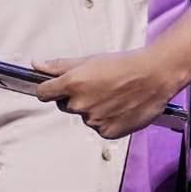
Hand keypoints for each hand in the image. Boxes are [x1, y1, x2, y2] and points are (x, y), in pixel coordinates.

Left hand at [34, 49, 181, 139]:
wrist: (155, 76)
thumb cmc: (124, 65)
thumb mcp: (90, 60)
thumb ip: (60, 66)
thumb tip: (36, 65)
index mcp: (73, 83)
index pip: (44, 93)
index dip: (48, 89)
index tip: (54, 87)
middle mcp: (80, 104)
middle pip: (65, 105)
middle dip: (76, 97)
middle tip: (97, 86)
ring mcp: (93, 120)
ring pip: (85, 117)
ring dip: (93, 109)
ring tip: (113, 96)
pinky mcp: (107, 131)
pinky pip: (99, 128)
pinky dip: (107, 120)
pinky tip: (119, 108)